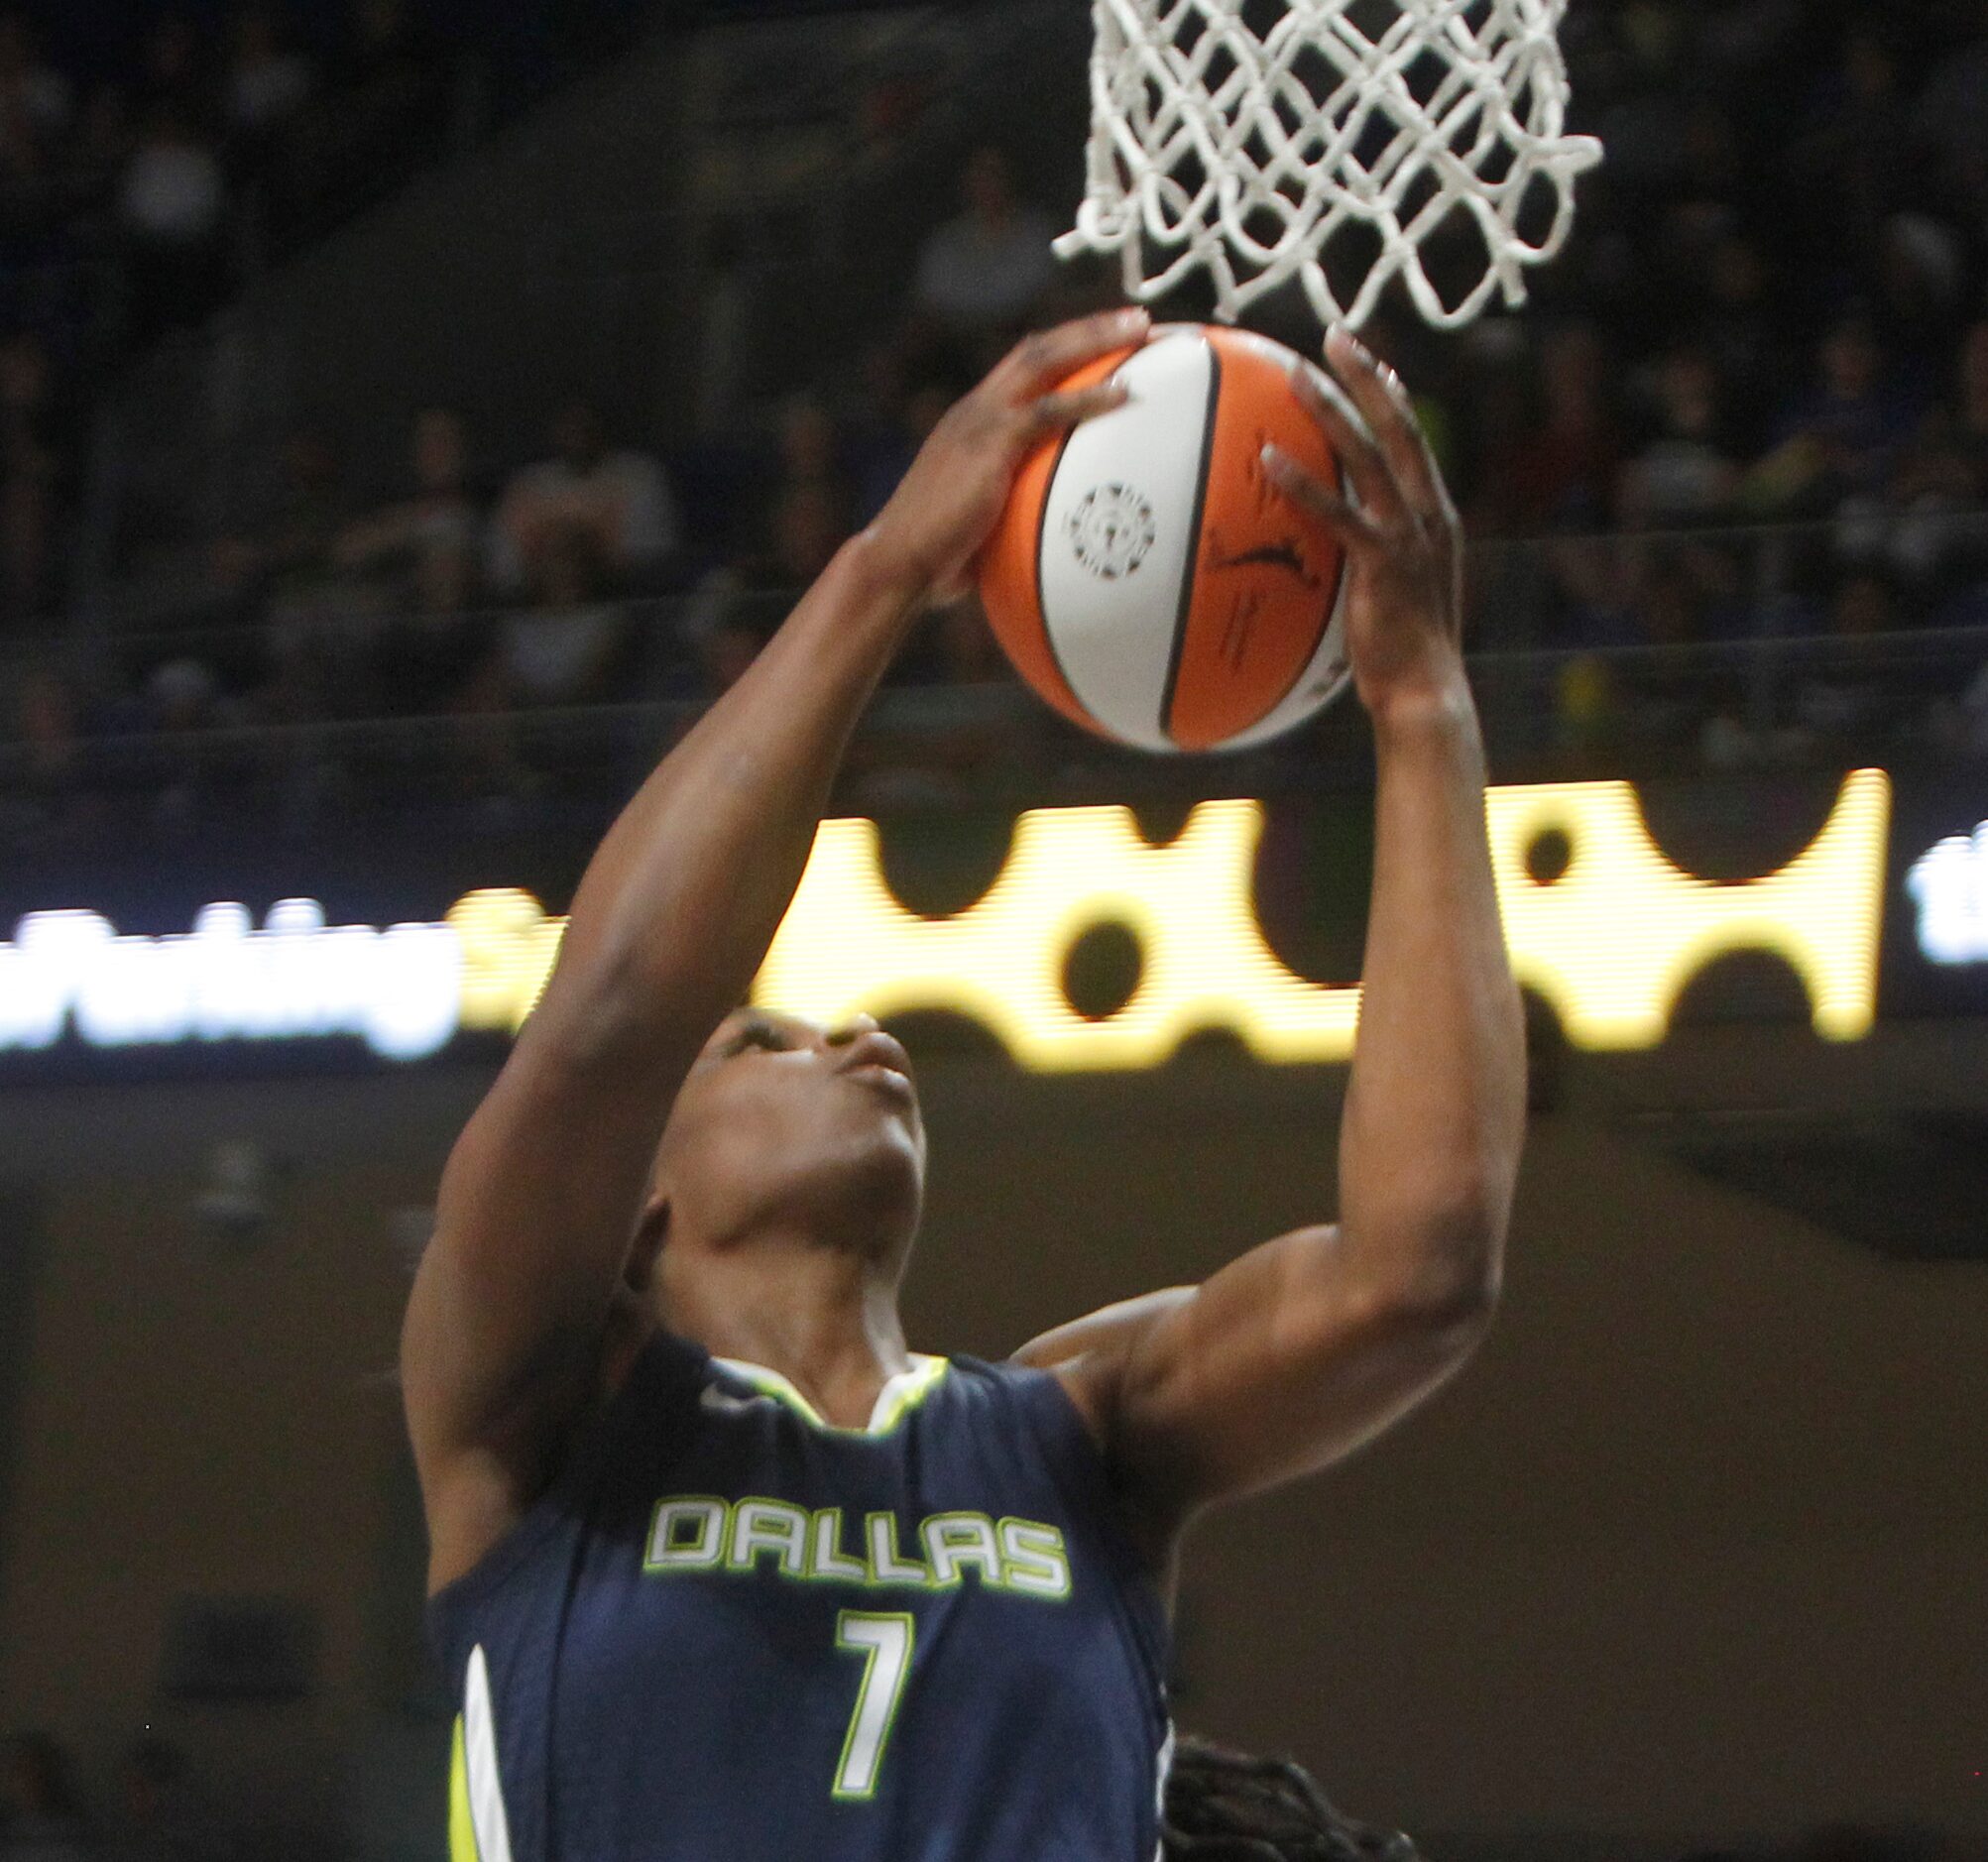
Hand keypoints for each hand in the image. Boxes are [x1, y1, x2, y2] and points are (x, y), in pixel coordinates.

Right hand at [864, 308, 1152, 609]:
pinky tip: (1123, 393)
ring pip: (1042, 360)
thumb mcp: (979, 522)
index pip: (1020, 370)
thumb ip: (1011, 512)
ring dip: (1094, 339)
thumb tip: (1047, 543)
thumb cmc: (935, 558)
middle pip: (1037, 348)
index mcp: (971, 422)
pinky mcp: (989, 443)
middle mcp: (975, 409)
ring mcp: (980, 421)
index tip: (1108, 342)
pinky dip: (1088, 399)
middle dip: (1089, 328)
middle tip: (1139, 319)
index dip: (1064, 350)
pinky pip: (1047, 411)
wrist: (897, 561)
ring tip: (1141, 329)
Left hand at [1263, 328, 1467, 732]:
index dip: (1392, 396)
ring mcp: (1410, 537)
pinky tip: (1271, 460)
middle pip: (1399, 427)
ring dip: (1333, 410)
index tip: (1368, 362)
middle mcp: (1430, 516)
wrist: (1425, 692)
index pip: (1415, 441)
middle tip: (1333, 337)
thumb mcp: (1392, 595)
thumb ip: (1372, 560)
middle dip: (1367, 377)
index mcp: (1436, 517)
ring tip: (1296, 375)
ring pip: (1371, 457)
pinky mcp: (1385, 564)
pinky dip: (1306, 485)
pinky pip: (1339, 515)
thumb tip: (1332, 549)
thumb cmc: (1401, 655)